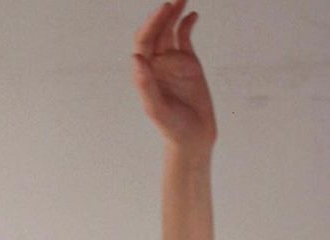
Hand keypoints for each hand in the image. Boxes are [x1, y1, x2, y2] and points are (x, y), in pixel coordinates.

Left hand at [132, 0, 216, 155]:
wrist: (193, 137)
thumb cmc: (173, 127)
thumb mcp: (156, 108)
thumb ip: (145, 85)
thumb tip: (136, 58)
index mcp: (145, 73)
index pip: (143, 42)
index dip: (151, 24)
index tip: (163, 11)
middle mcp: (156, 65)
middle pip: (155, 33)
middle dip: (161, 16)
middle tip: (172, 2)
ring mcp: (172, 63)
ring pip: (169, 32)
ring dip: (173, 15)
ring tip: (182, 0)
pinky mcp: (188, 63)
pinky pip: (185, 38)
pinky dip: (187, 25)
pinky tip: (192, 15)